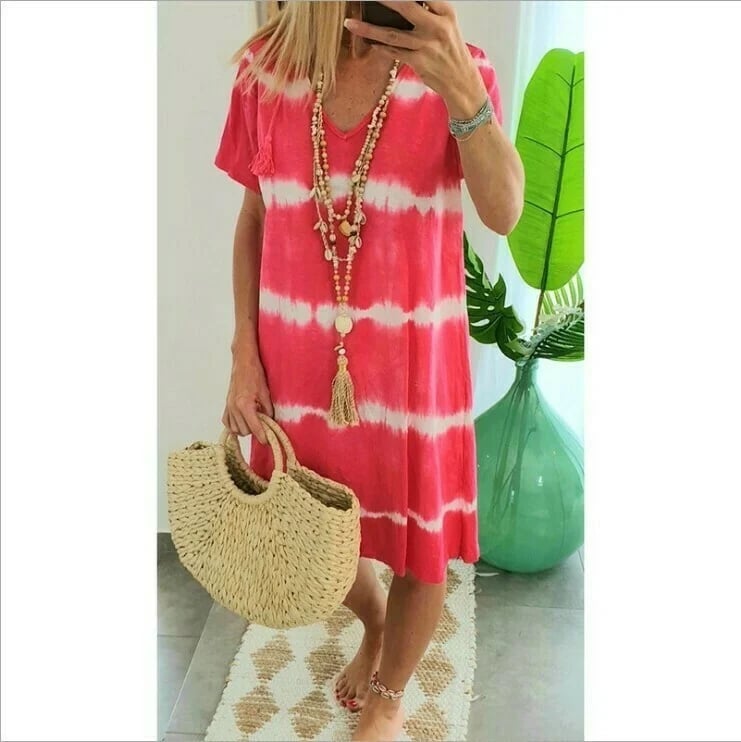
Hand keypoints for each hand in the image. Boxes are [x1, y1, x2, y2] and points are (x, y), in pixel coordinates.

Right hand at [222, 353, 273, 444]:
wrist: (243, 363)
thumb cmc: (255, 375)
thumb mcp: (265, 393)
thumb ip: (268, 410)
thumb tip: (271, 423)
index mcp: (245, 405)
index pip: (254, 427)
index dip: (262, 436)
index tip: (267, 442)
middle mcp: (234, 408)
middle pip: (244, 431)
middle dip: (254, 431)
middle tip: (264, 425)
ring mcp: (228, 407)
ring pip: (235, 429)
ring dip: (245, 429)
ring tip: (254, 421)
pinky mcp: (226, 405)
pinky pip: (227, 423)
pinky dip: (235, 425)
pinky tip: (243, 421)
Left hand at [343, 1, 487, 117]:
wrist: (461, 80)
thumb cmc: (450, 50)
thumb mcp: (446, 24)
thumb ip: (428, 11)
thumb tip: (400, 5)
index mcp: (446, 12)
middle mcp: (437, 26)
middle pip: (405, 7)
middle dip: (383, 0)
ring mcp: (426, 45)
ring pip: (391, 34)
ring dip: (368, 29)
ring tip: (350, 23)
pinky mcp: (418, 62)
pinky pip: (393, 52)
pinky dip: (379, 47)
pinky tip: (367, 42)